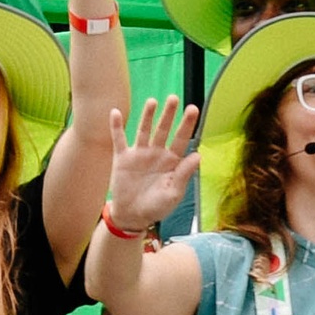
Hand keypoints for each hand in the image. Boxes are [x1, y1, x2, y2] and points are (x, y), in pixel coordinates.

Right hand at [105, 97, 199, 232]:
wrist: (133, 216)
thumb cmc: (157, 207)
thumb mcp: (173, 193)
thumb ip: (184, 174)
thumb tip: (198, 155)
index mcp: (172, 161)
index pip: (181, 139)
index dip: (187, 124)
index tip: (192, 109)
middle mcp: (156, 153)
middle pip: (164, 129)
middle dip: (169, 114)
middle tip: (174, 98)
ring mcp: (139, 154)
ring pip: (144, 130)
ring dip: (147, 116)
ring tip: (152, 102)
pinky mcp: (122, 158)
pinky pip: (119, 139)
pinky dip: (116, 126)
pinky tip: (116, 113)